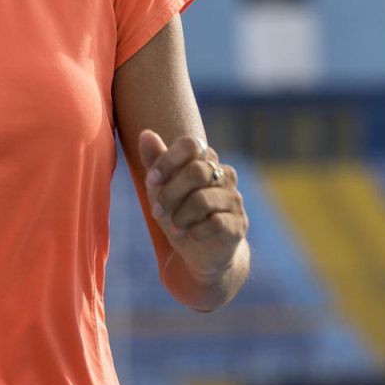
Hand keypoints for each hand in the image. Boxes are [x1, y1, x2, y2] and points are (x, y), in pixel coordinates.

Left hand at [137, 129, 247, 278]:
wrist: (200, 252)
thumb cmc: (180, 213)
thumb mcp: (161, 188)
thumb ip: (155, 161)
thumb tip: (146, 133)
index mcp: (206, 161)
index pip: (191, 145)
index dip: (168, 160)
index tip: (151, 181)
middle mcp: (225, 175)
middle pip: (197, 171)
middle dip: (170, 193)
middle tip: (157, 211)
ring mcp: (234, 200)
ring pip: (203, 200)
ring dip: (180, 216)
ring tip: (175, 227)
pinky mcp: (238, 225)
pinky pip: (216, 222)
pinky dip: (196, 231)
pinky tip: (191, 235)